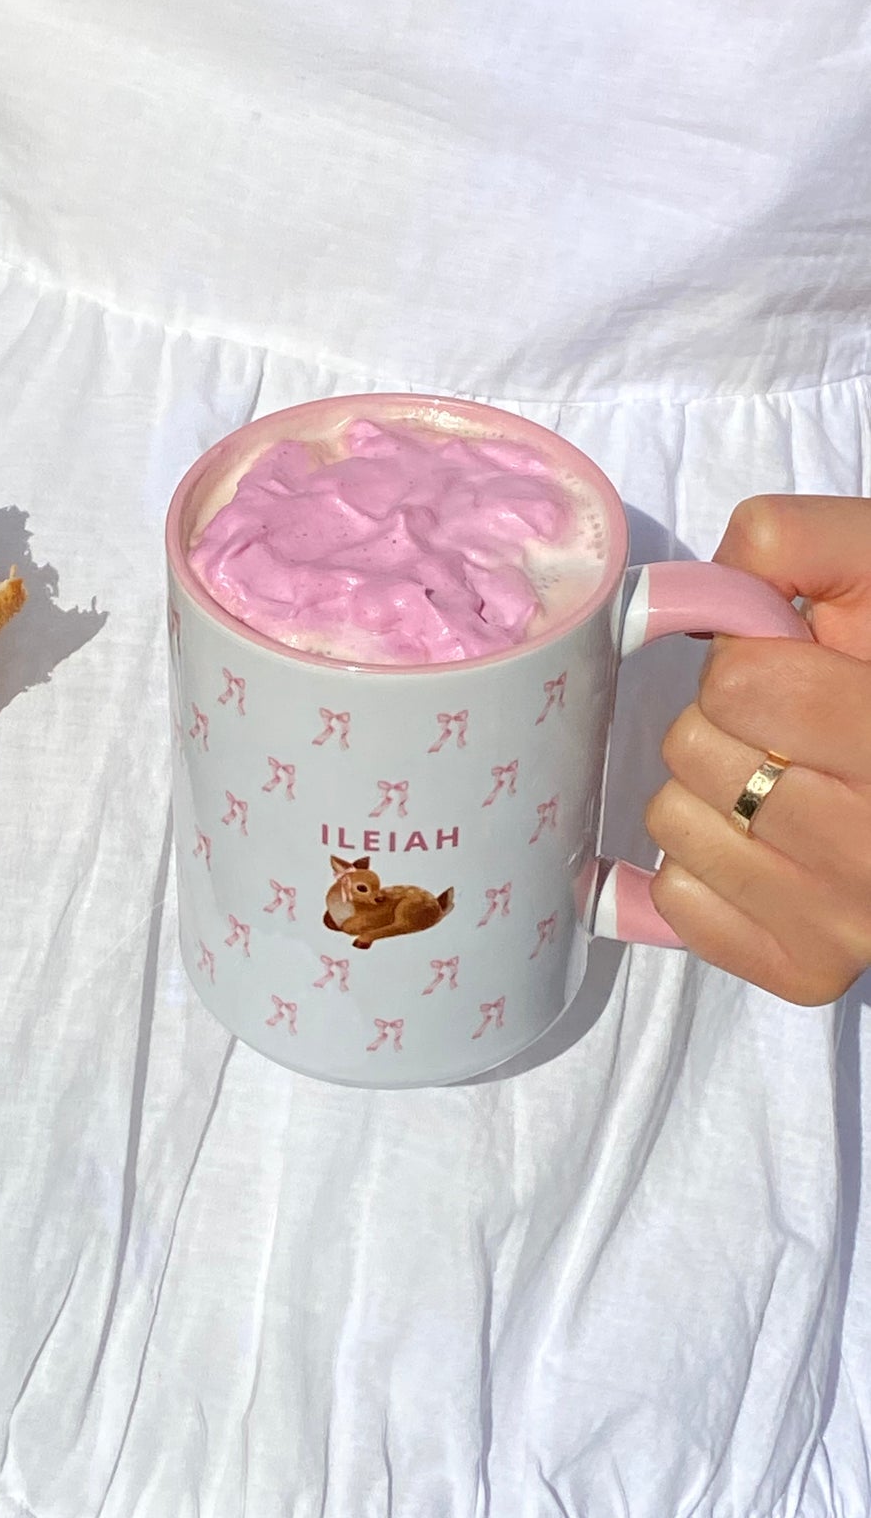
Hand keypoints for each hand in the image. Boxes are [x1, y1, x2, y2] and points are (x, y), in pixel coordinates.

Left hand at [648, 495, 870, 1005]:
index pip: (737, 685)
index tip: (797, 667)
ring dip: (708, 790)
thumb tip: (680, 590)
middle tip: (792, 728)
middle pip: (692, 750)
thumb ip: (790, 545)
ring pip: (673, 822)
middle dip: (726, 722)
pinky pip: (679, 899)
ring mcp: (844, 923)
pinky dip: (705, 868)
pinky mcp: (807, 972)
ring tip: (784, 783)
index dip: (752, 660)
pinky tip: (768, 847)